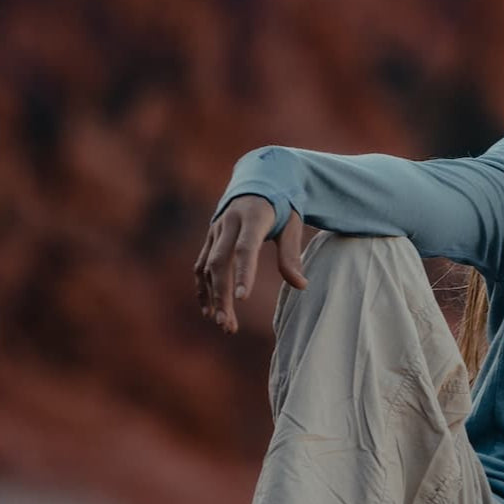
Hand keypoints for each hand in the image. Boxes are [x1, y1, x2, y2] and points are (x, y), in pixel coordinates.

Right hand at [194, 196, 307, 333]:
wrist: (257, 179)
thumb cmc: (280, 204)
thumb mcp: (291, 223)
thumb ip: (291, 253)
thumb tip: (301, 285)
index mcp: (253, 217)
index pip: (246, 248)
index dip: (244, 273)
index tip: (243, 299)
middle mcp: (229, 223)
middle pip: (220, 263)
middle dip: (222, 295)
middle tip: (228, 325)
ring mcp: (216, 231)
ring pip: (207, 267)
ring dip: (213, 297)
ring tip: (224, 324)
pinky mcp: (210, 238)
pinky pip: (201, 266)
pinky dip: (203, 289)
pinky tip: (209, 311)